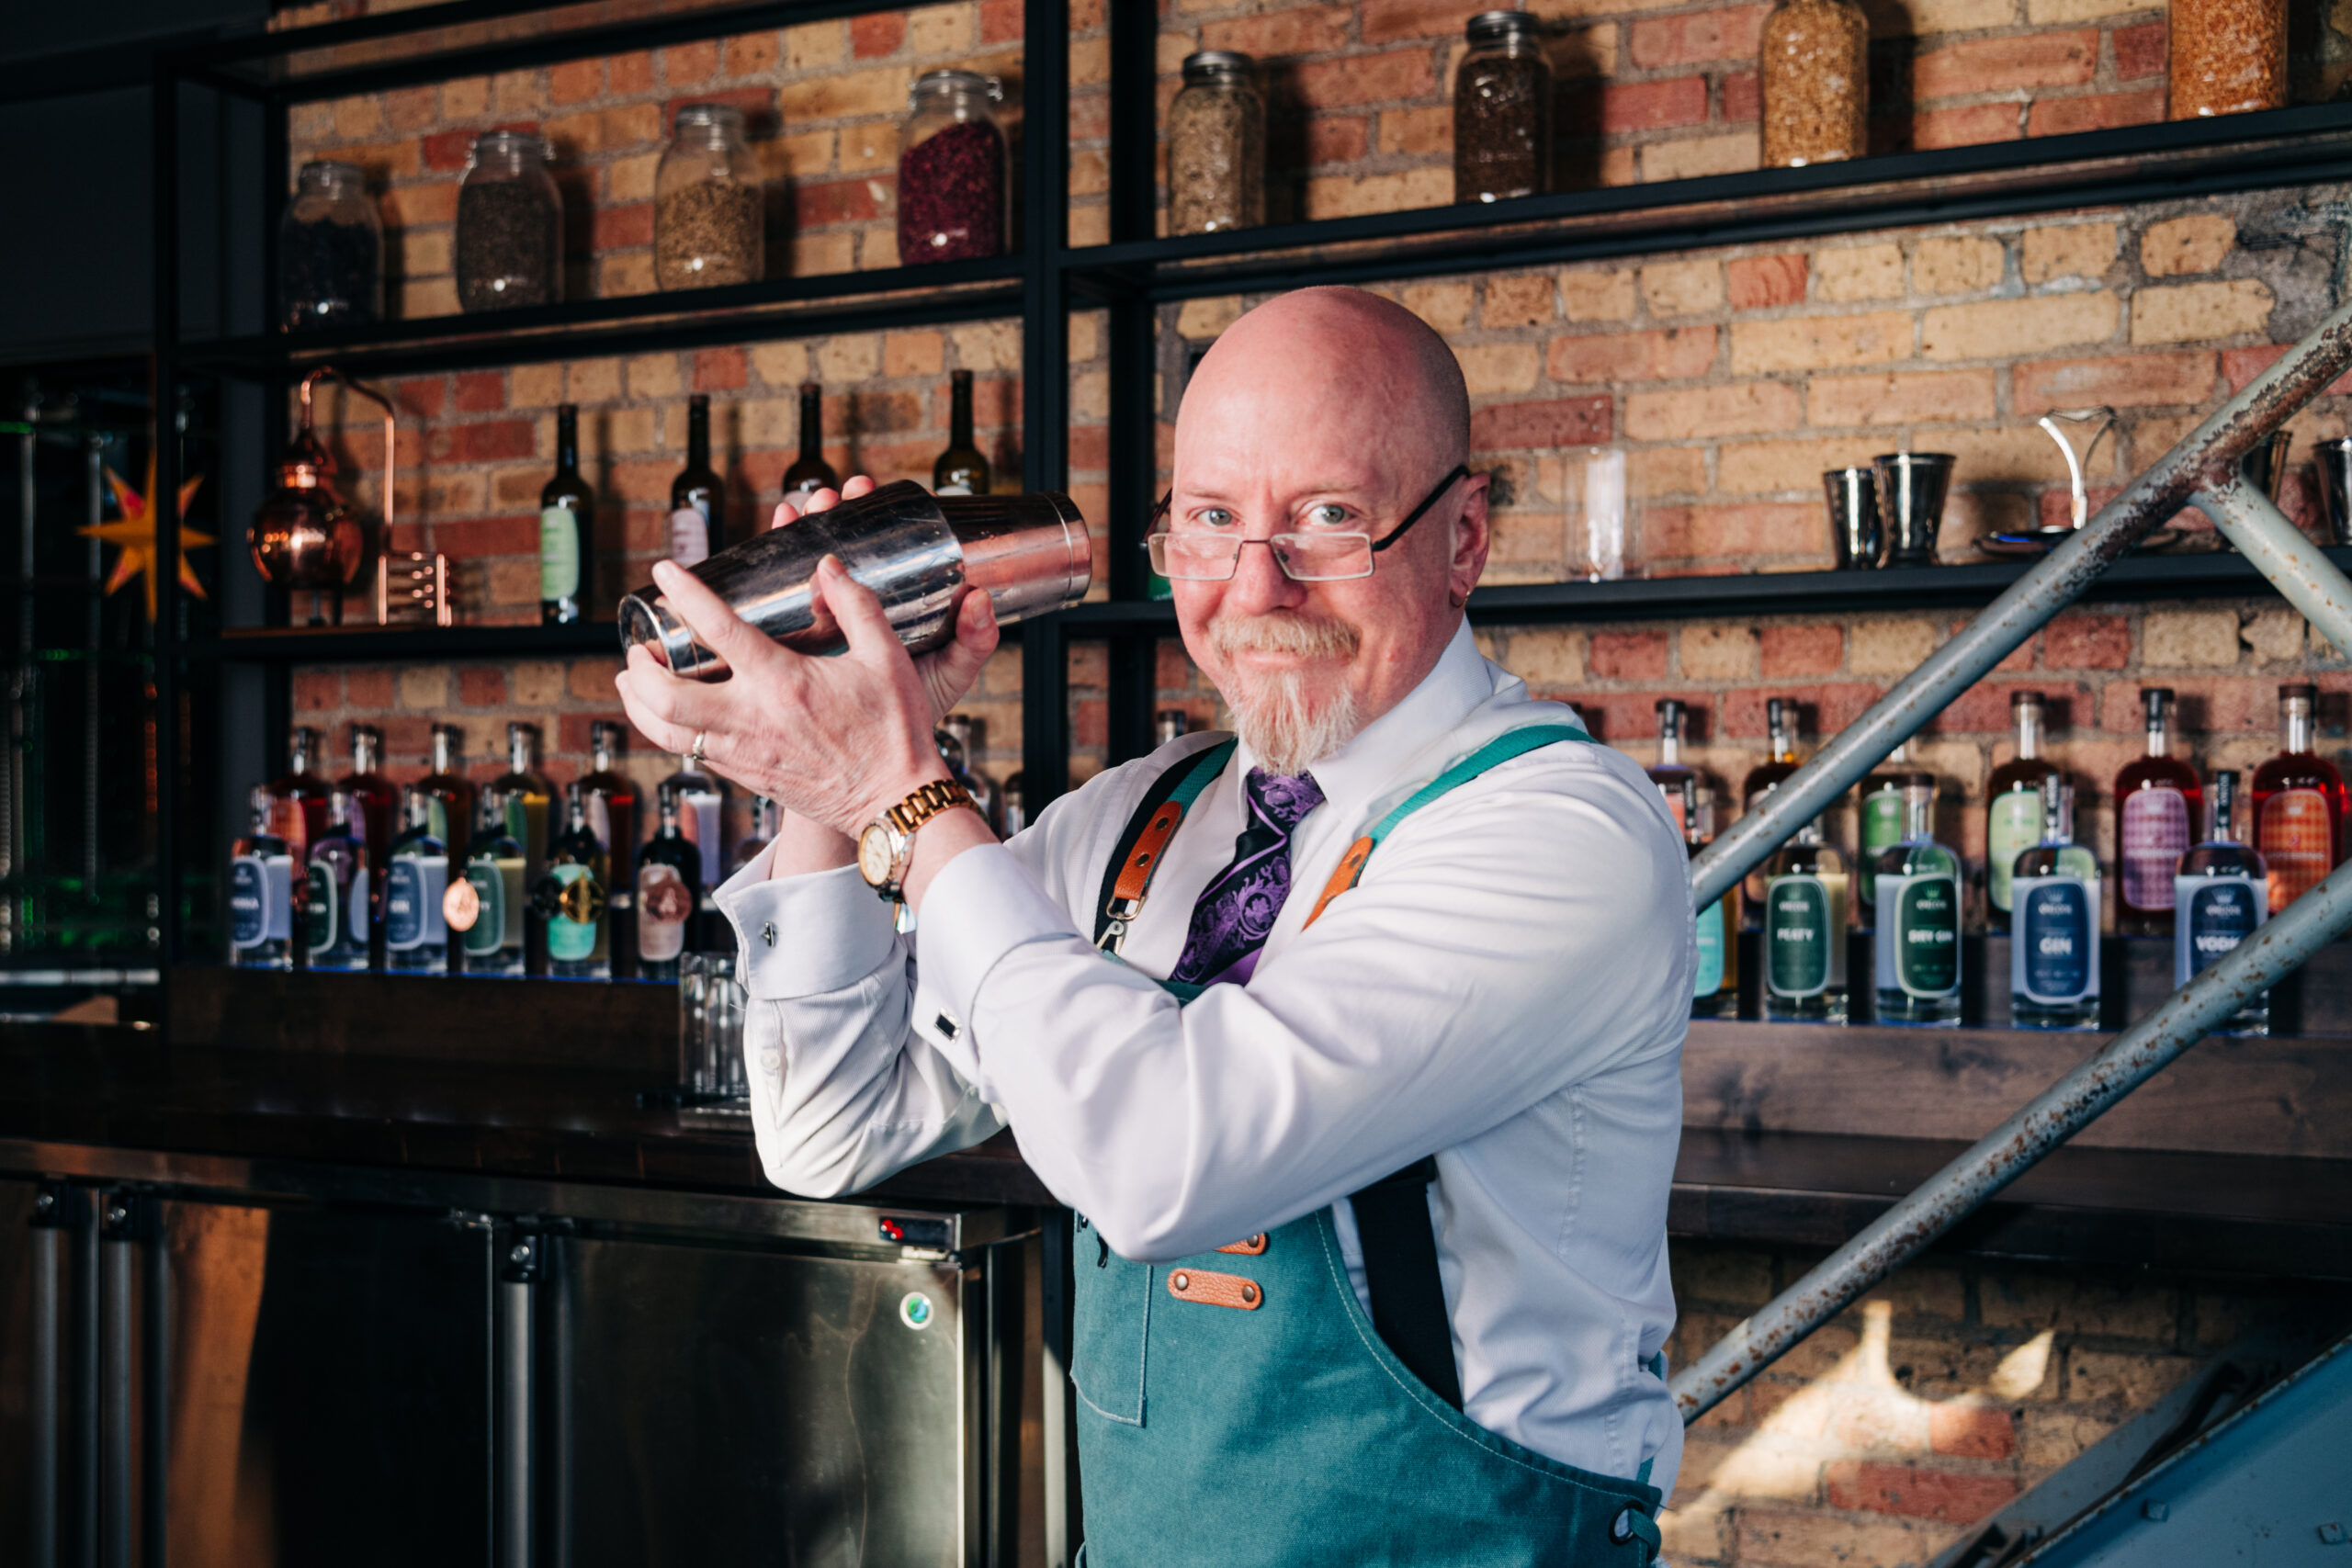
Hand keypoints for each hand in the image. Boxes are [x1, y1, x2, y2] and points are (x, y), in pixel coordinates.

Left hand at [614, 480, 999, 837]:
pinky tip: (673, 715)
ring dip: (638, 704)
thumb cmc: (895, 731)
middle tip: (638, 646)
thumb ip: (856, 605)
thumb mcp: (887, 658)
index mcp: (783, 682)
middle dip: (639, 666)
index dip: (684, 594)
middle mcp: (752, 719)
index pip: (718, 628)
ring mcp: (744, 753)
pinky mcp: (746, 777)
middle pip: (664, 695)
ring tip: (634, 681)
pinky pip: (690, 754)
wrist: (895, 801)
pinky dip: (668, 731)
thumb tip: (827, 567)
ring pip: (664, 732)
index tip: (664, 572)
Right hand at [766, 475, 992, 725]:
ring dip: (799, 529)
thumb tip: (979, 598)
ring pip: (803, 562)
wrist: (869, 760)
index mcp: (894, 600)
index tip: (865, 489)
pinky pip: (774, 598)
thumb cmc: (915, 715)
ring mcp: (820, 617)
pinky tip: (765, 542)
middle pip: (838, 541)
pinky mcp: (789, 639)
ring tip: (797, 510)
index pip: (882, 542)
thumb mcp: (948, 674)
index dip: (872, 509)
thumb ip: (972, 640)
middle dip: (830, 511)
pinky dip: (767, 566)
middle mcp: (854, 602)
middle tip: (828, 498)